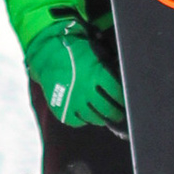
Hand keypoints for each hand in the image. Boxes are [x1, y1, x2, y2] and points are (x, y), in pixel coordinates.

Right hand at [27, 14, 125, 131]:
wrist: (47, 55)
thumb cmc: (75, 52)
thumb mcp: (95, 53)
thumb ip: (108, 66)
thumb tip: (122, 77)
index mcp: (96, 73)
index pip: (117, 93)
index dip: (123, 99)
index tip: (126, 102)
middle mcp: (85, 90)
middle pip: (108, 110)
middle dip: (116, 114)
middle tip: (119, 115)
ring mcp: (72, 102)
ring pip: (94, 118)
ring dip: (102, 118)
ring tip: (105, 117)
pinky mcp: (62, 110)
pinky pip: (78, 122)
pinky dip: (84, 120)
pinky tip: (87, 115)